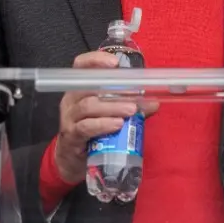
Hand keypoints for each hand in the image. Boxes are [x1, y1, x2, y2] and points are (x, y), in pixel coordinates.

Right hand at [51, 51, 159, 185]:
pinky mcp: (71, 136)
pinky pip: (85, 126)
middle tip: (135, 96)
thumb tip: (154, 103)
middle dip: (114, 89)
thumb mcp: (109, 115)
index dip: (95, 60)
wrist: (73, 161)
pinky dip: (103, 124)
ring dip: (112, 107)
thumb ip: (130, 107)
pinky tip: (117, 124)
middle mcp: (71, 99)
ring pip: (88, 105)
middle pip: (89, 86)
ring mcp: (69, 118)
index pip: (81, 66)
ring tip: (131, 111)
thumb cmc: (92, 133)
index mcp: (80, 89)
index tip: (115, 63)